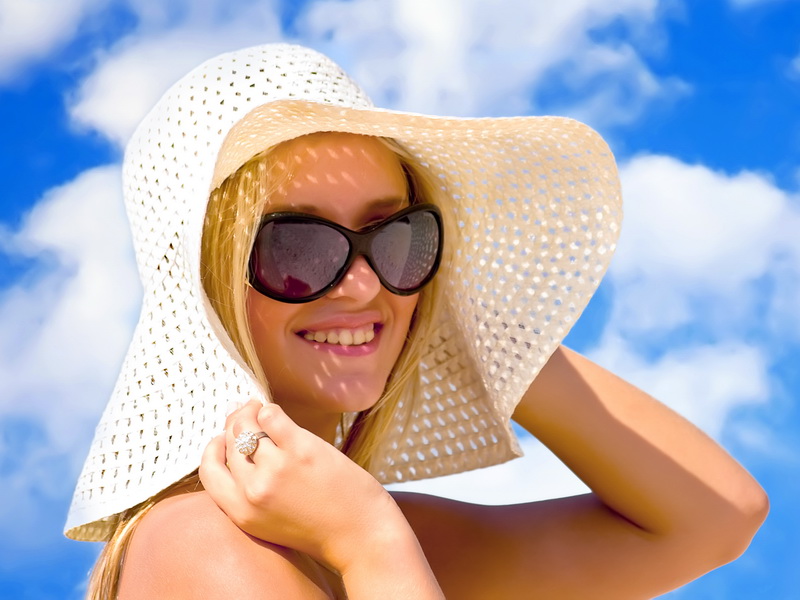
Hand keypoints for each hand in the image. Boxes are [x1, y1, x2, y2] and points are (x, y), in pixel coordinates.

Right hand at [199, 400, 406, 572]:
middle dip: (235, 425)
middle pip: (230, 443)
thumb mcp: (269, 520)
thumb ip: (248, 491)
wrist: (360, 535)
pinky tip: (275, 414)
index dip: (213, 448)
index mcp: (241, 513)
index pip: (207, 471)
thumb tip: (235, 444)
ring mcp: (276, 469)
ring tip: (261, 410)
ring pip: (247, 427)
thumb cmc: (319, 525)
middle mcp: (253, 491)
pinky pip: (271, 417)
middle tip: (247, 415)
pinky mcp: (300, 450)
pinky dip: (270, 410)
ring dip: (251, 413)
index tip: (222, 437)